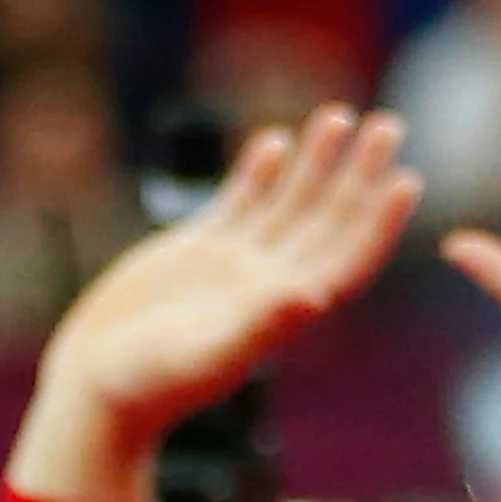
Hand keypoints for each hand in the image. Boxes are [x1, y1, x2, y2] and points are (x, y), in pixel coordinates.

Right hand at [8, 108, 414, 501]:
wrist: (96, 385)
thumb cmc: (151, 385)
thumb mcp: (204, 355)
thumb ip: (257, 324)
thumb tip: (306, 294)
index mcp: (282, 312)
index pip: (347, 260)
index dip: (379, 222)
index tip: (404, 180)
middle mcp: (267, 283)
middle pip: (327, 220)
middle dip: (358, 174)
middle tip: (387, 126)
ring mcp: (234, 264)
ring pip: (287, 203)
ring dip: (314, 161)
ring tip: (337, 115)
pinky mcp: (197, 249)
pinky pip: (239, 202)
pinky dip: (257, 171)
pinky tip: (273, 140)